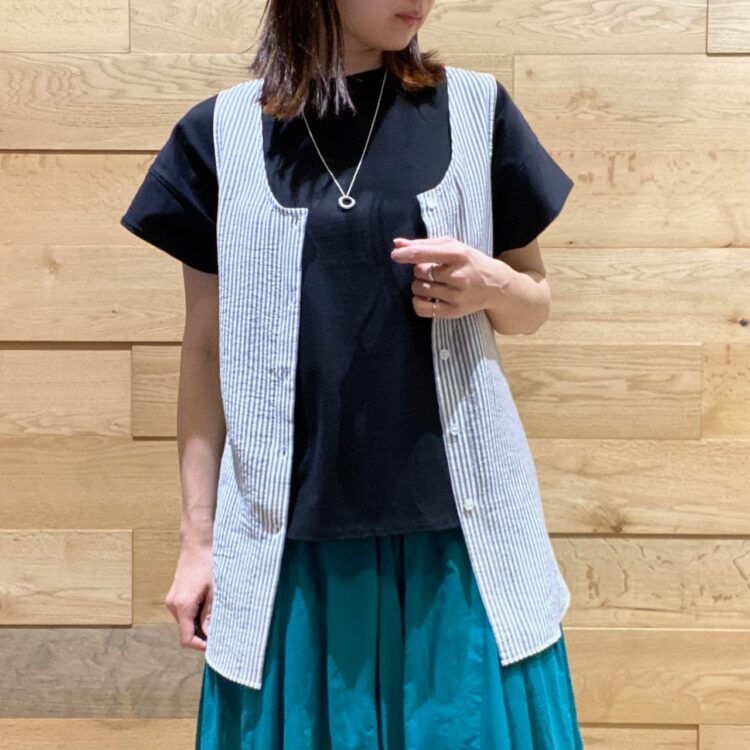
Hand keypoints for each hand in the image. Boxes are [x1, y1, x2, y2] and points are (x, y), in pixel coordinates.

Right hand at [164, 541, 212, 651]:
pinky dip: (196, 613)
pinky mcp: (175, 593)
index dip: (200, 645)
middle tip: (221, 630)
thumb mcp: (215, 591)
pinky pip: (185, 611)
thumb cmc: (209, 563)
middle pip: (186, 630)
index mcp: (182, 606)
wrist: (198, 542)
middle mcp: (173, 604)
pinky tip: (209, 604)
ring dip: (200, 622)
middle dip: (202, 633)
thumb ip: (211, 615)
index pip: (186, 638)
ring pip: (186, 621)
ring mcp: (172, 598)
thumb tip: (211, 635)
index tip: (215, 646)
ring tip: (217, 614)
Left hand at [390, 235, 513, 317]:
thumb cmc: (470, 262)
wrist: (496, 286)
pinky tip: (428, 297)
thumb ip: (425, 244)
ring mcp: (456, 296)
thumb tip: (397, 244)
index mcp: (458, 254)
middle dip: (420, 270)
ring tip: (434, 283)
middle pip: (419, 272)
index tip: (395, 255)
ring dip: (420, 285)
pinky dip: (418, 302)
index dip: (406, 254)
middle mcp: (458, 276)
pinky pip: (422, 308)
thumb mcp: (453, 247)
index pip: (423, 254)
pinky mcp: (453, 312)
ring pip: (418, 289)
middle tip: (434, 271)